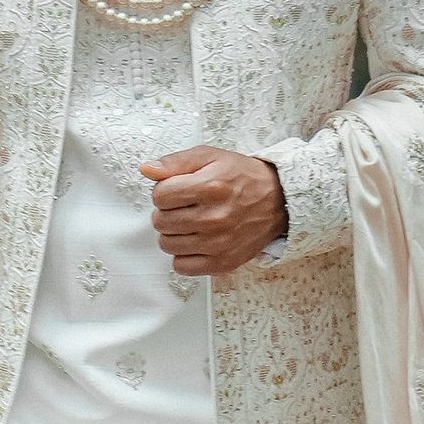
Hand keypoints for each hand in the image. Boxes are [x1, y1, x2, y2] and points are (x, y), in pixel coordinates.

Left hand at [141, 145, 287, 278]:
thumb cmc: (241, 176)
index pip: (159, 195)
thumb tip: (147, 170)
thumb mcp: (210, 157)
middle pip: (160, 221)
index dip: (164, 191)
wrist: (277, 200)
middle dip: (167, 211)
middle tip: (185, 206)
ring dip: (173, 232)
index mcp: (210, 187)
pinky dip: (183, 254)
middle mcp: (215, 218)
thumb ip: (175, 162)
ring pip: (167, 244)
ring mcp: (219, 244)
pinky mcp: (223, 262)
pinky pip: (182, 266)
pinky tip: (196, 240)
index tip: (177, 190)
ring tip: (191, 222)